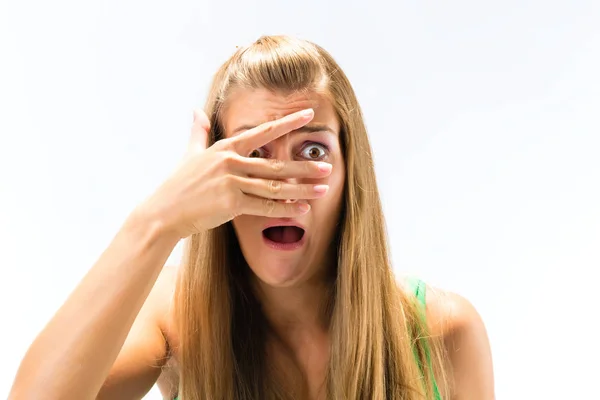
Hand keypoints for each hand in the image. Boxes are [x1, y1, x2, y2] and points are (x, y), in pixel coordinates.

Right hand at [143, 108, 331, 238]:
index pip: (263, 132)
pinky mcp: (231, 203)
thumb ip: (198, 132)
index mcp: (225, 148)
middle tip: (327, 167)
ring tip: (323, 189)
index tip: (308, 114)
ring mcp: (231, 182)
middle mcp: (231, 162)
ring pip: (275, 186)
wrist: (164, 212)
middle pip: (275, 164)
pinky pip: (264, 206)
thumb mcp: (190, 154)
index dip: (287, 123)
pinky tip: (303, 210)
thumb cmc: (178, 184)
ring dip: (301, 189)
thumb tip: (195, 110)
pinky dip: (285, 209)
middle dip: (304, 166)